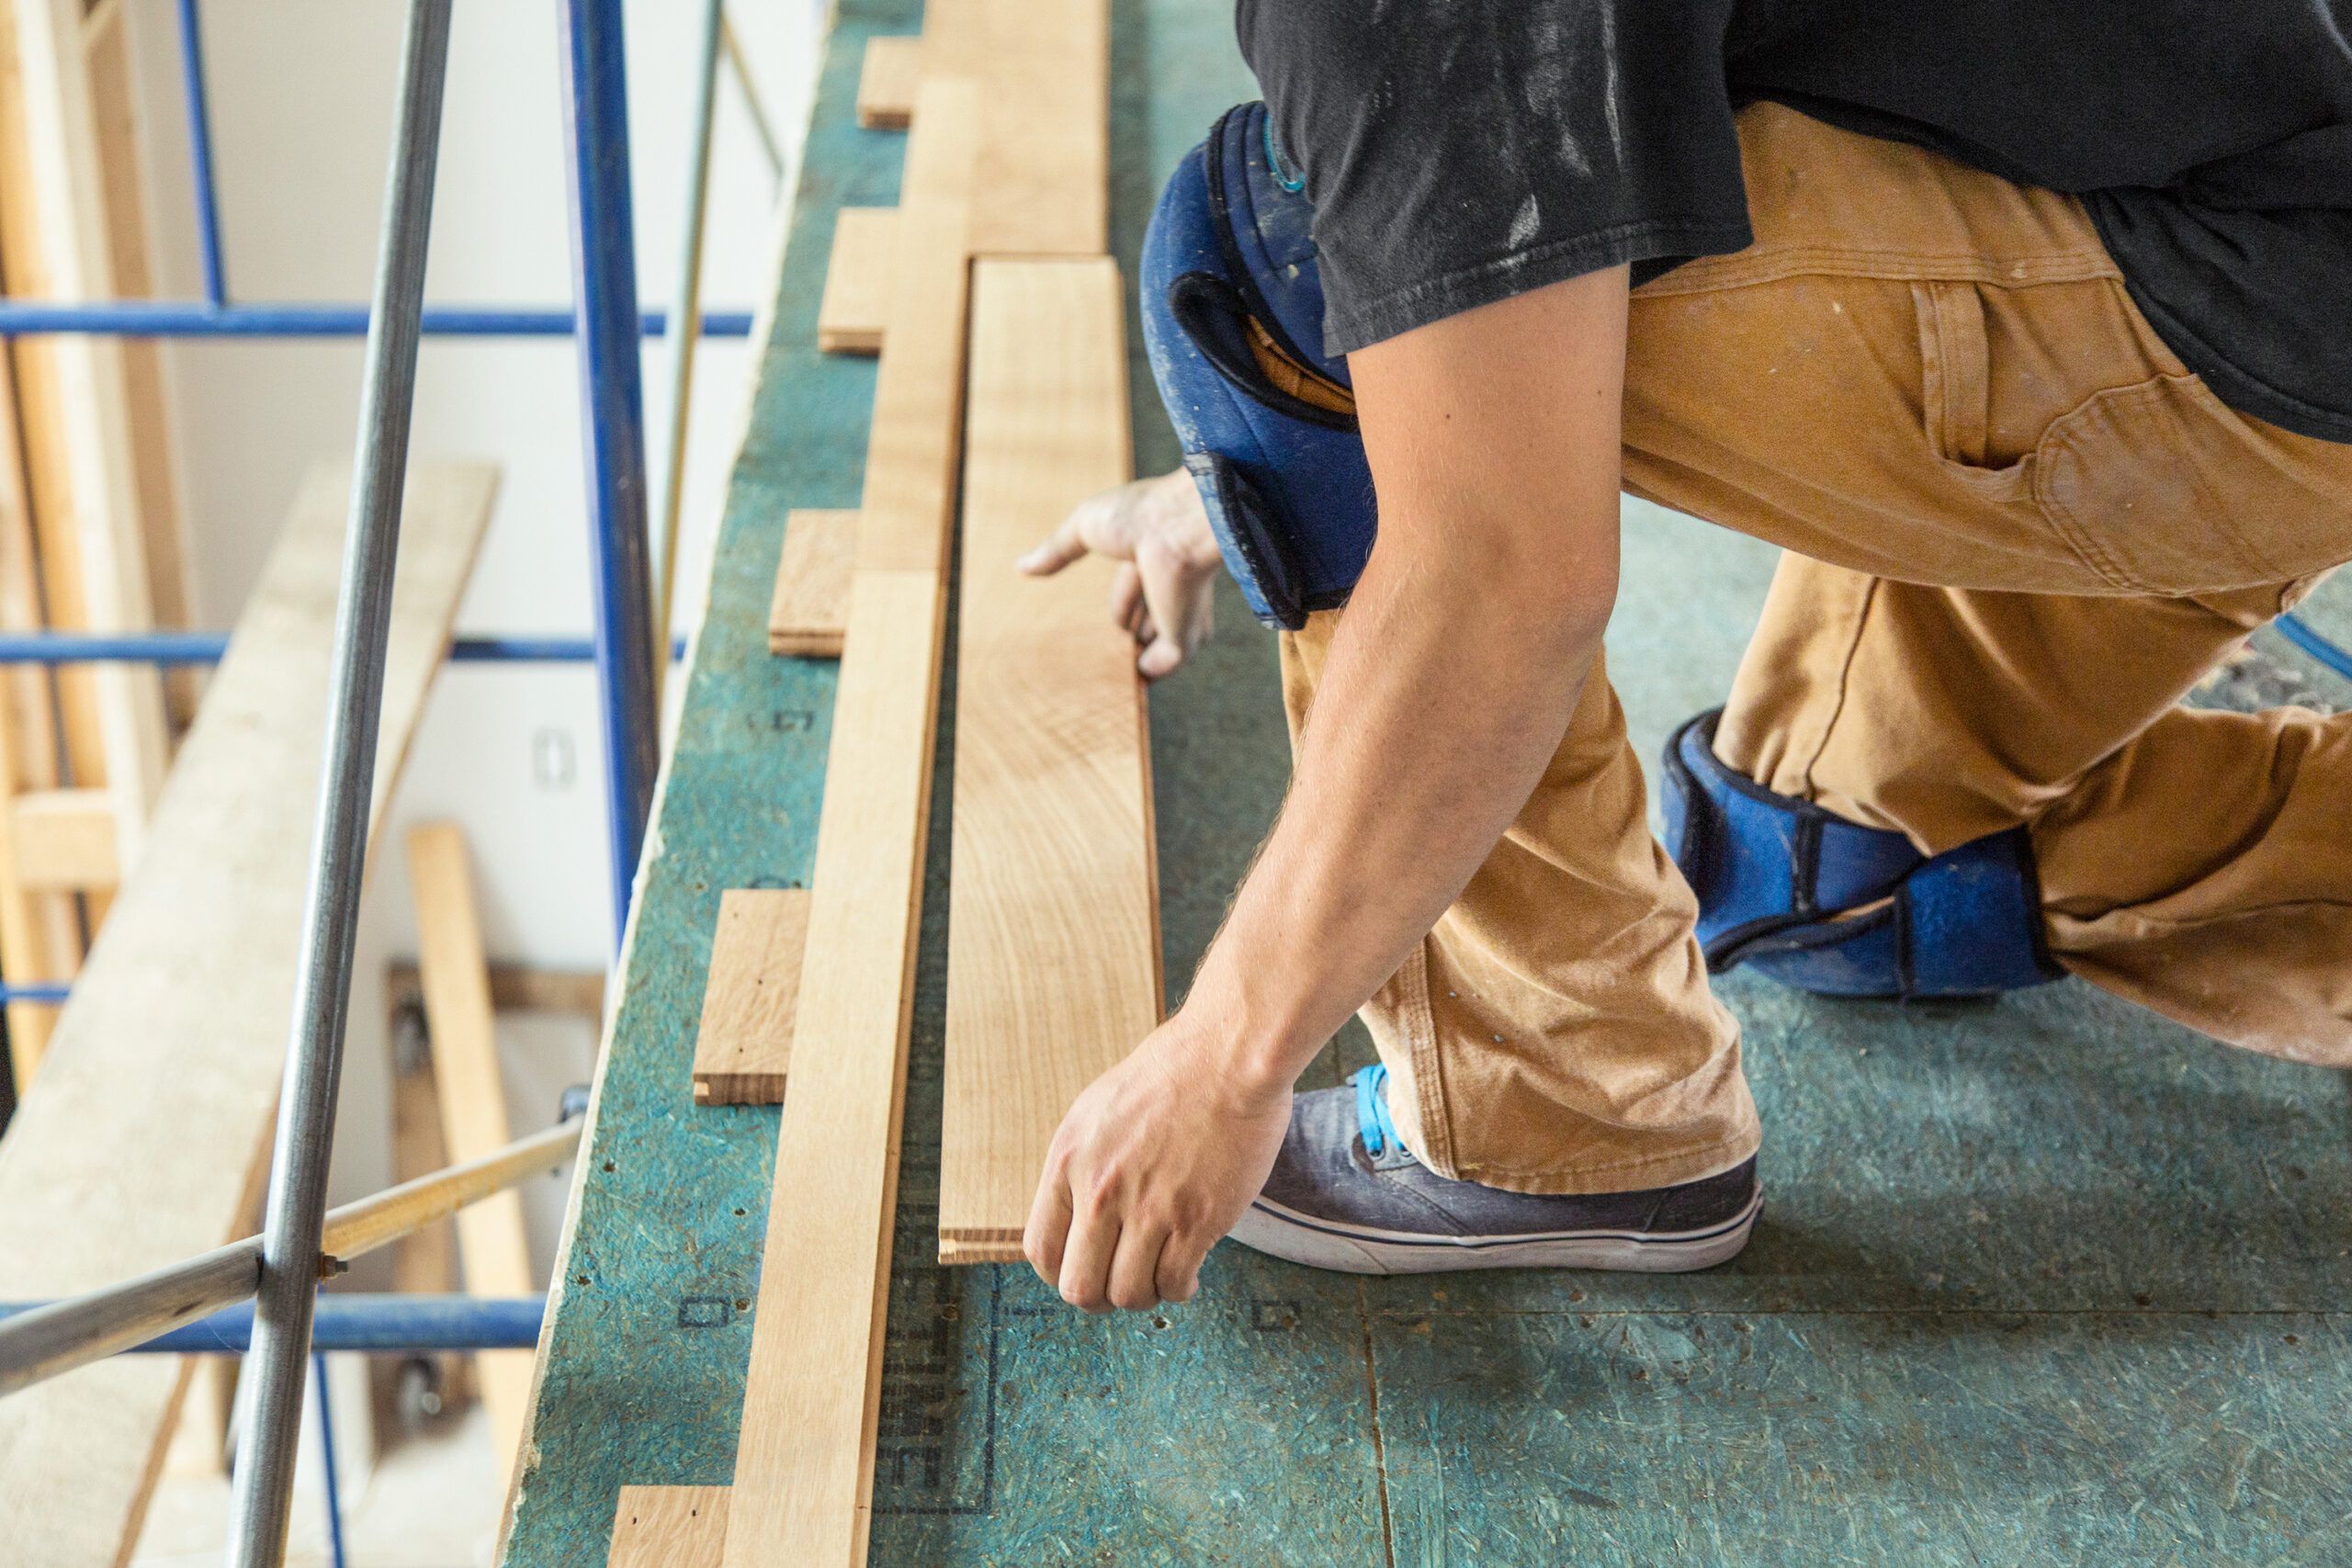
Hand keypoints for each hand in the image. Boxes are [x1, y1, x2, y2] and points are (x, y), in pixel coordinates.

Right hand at [1018, 467, 1221, 678]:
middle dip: (1132, 633)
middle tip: (1107, 653)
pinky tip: (1131, 683)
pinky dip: (1148, 674)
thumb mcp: (1086, 526)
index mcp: (1153, 552)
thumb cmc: (1139, 515)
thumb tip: (1022, 565)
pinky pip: (1164, 664)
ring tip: (1112, 675)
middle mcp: (1172, 582)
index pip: (1136, 585)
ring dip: (1139, 658)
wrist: (1175, 528)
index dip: (1122, 603)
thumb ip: (1057, 550)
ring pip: (1161, 642)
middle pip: (1151, 616)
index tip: (1113, 622)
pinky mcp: (1183, 634)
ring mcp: (1180, 610)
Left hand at [1023, 1015, 1291, 1310]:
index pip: (1041, 1250)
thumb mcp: (1098, 1110)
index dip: (1061, 1273)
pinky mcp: (1195, 1220)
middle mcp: (1101, 1190)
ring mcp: (1148, 1208)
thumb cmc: (1172, 1075)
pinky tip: (1189, 1274)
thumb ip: (1081, 1163)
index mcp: (1068, 1160)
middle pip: (1079, 1287)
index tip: (1086, 1271)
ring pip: (1127, 1295)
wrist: (1229, 1056)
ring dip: (1143, 1296)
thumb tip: (1076, 1214)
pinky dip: (1180, 1290)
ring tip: (1160, 1275)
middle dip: (1100, 1297)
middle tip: (1123, 1284)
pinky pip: (1174, 1284)